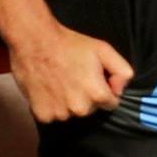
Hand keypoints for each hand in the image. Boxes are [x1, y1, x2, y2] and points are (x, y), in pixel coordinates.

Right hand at [8, 22, 134, 122]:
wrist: (35, 41)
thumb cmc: (69, 44)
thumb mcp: (103, 50)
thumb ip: (122, 71)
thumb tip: (119, 89)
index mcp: (97, 95)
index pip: (110, 103)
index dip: (104, 89)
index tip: (93, 78)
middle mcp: (80, 109)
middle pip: (90, 109)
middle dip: (86, 96)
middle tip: (75, 77)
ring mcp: (60, 114)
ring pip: (71, 113)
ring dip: (68, 102)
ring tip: (60, 82)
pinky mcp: (43, 115)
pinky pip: (53, 115)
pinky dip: (52, 105)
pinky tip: (49, 89)